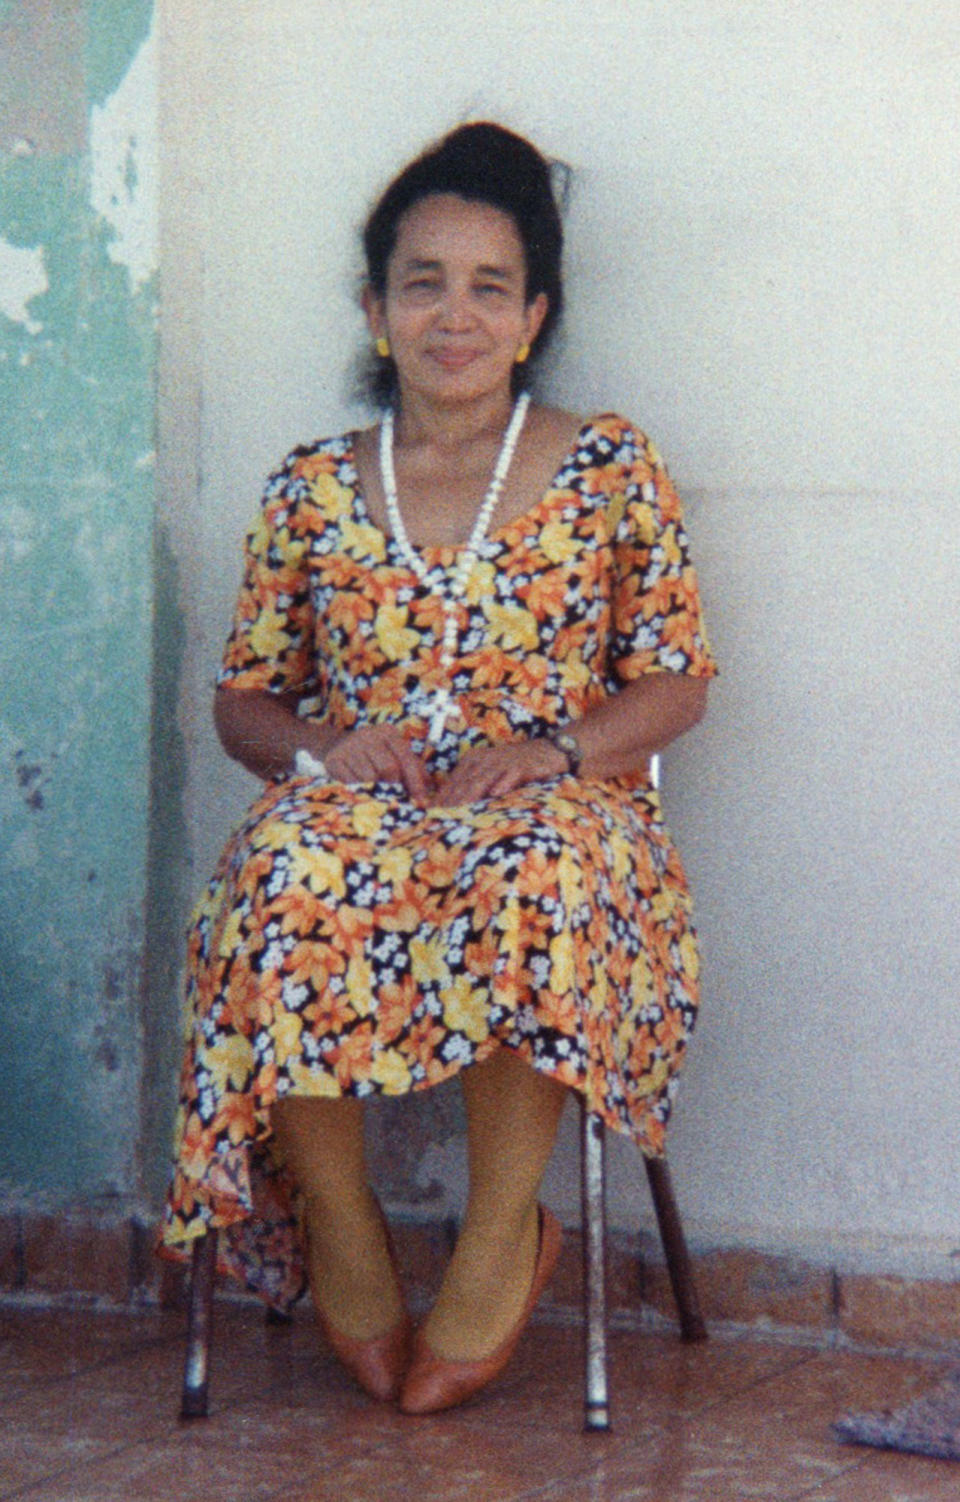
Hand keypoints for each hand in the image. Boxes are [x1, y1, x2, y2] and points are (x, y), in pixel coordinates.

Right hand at [323, 725, 434, 801]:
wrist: (336, 745)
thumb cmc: (375, 753)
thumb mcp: (394, 753)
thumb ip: (413, 767)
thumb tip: (429, 788)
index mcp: (388, 733)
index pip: (406, 758)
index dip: (415, 782)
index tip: (420, 801)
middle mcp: (368, 736)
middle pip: (388, 769)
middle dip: (395, 788)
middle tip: (397, 800)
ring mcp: (349, 747)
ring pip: (369, 778)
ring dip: (377, 792)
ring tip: (379, 799)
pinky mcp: (334, 760)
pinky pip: (351, 784)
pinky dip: (359, 793)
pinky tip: (362, 795)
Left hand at [428, 738, 566, 806]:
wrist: (548, 752)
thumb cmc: (513, 768)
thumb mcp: (489, 774)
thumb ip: (470, 787)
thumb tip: (449, 809)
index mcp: (472, 760)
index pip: (452, 782)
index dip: (442, 800)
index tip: (430, 818)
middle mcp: (484, 760)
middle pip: (464, 783)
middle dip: (451, 802)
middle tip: (440, 821)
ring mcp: (503, 762)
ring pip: (483, 780)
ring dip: (470, 796)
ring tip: (459, 812)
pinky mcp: (522, 766)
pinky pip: (511, 775)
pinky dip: (503, 783)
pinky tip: (496, 794)